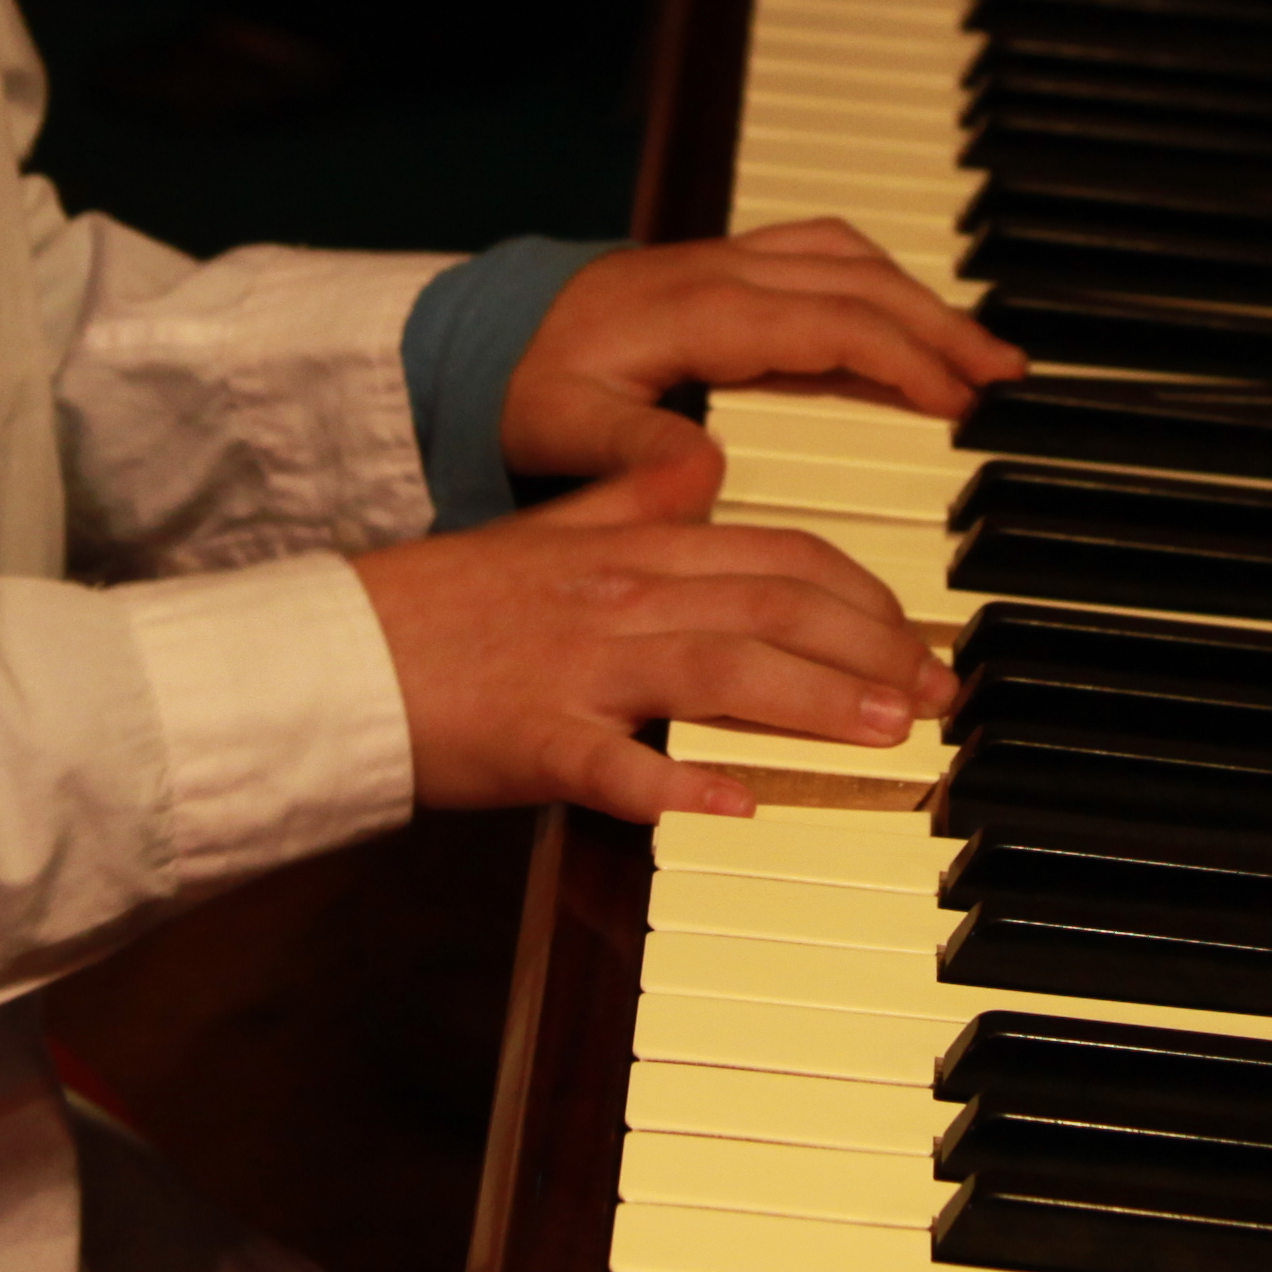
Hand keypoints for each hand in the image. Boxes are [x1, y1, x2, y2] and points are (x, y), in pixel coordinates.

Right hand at [356, 451, 958, 824]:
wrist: (333, 654)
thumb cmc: (441, 608)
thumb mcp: (547, 531)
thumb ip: (631, 498)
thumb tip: (705, 466)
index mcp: (629, 547)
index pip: (778, 554)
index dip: (865, 595)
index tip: (917, 638)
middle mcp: (618, 596)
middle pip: (775, 606)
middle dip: (875, 650)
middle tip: (938, 695)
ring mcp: (578, 667)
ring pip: (723, 668)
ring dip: (817, 702)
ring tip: (888, 735)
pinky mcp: (535, 740)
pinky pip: (616, 763)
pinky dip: (679, 783)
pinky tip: (736, 805)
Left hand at [500, 221, 1022, 498]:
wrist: (478, 335)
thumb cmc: (520, 386)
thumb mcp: (560, 430)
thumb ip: (636, 456)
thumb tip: (709, 480)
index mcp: (700, 312)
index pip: (832, 324)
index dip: (906, 356)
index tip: (962, 399)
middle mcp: (724, 274)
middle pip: (861, 282)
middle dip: (942, 325)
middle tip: (1008, 378)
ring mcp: (727, 263)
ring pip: (849, 259)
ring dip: (919, 297)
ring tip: (980, 353)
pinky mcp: (725, 271)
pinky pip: (822, 258)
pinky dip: (879, 285)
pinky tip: (906, 324)